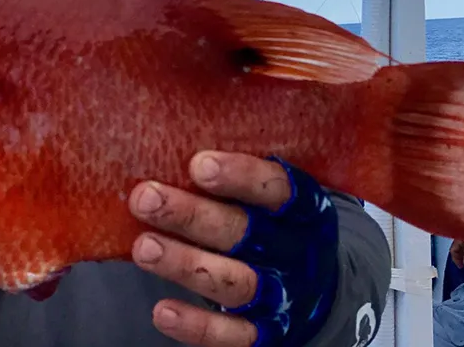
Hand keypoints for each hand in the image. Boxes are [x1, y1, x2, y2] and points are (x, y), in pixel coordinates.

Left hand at [128, 152, 338, 346]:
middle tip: (146, 198)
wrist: (319, 291)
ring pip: (234, 282)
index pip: (277, 189)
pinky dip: (197, 325)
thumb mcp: (273, 197)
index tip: (199, 164)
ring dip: (186, 265)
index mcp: (301, 209)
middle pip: (243, 232)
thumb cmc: (275, 225)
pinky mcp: (266, 334)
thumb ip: (238, 175)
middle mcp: (293, 251)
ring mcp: (281, 296)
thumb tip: (168, 136)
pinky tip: (162, 311)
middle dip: (192, 216)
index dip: (241, 176)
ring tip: (144, 248)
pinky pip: (232, 335)